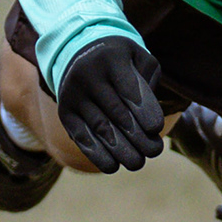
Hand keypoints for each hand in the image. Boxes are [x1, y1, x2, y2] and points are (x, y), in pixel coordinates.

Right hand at [54, 36, 170, 171]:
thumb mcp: (139, 59)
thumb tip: (148, 119)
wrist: (81, 55)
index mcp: (111, 58)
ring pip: (100, 128)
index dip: (144, 110)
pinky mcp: (65, 112)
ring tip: (138, 163)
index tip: (156, 128)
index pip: (129, 88)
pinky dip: (97, 154)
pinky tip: (113, 166)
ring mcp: (73, 94)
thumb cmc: (121, 61)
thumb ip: (149, 81)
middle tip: (154, 151)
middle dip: (138, 136)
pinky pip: (81, 136)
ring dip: (120, 150)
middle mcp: (88, 75)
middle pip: (116, 112)